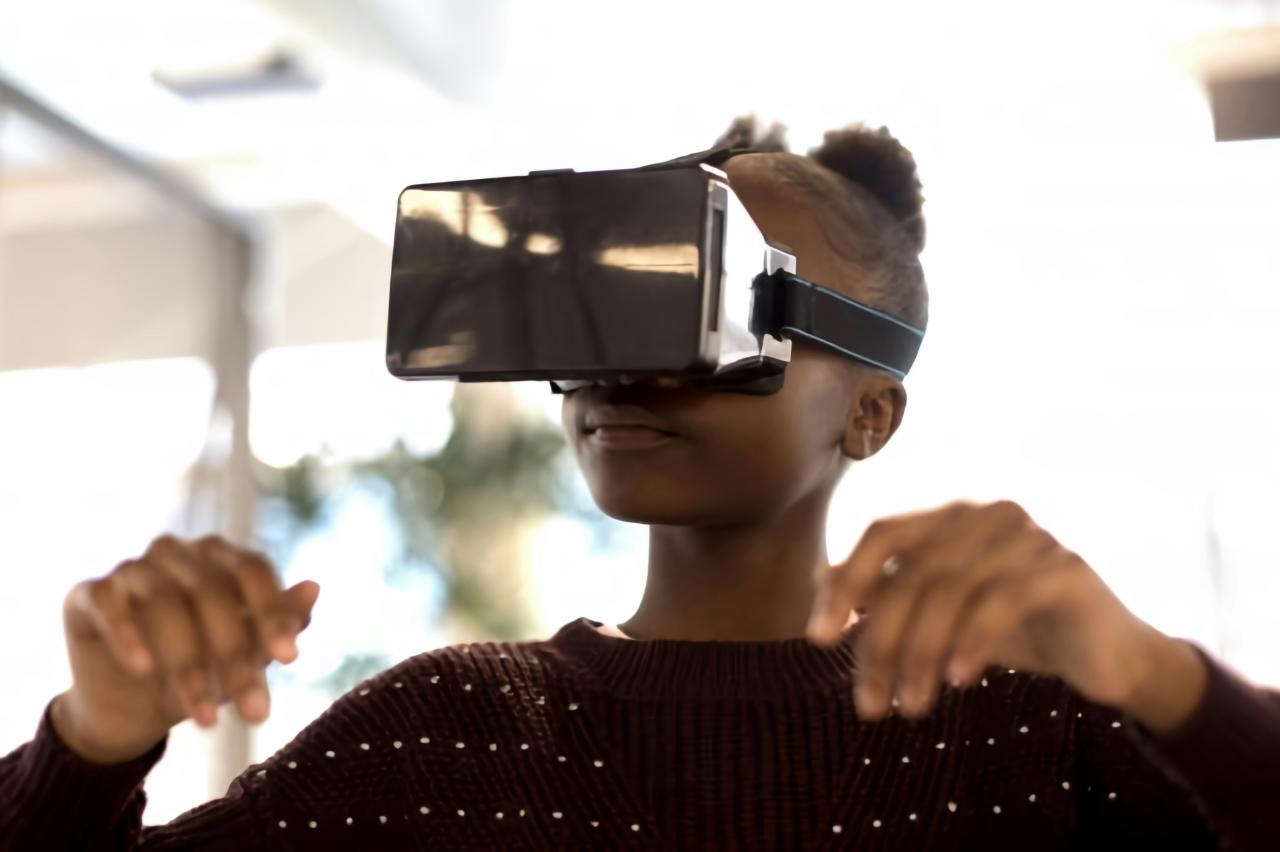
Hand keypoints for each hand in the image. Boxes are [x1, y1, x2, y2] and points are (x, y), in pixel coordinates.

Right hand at [54, 534, 318, 763]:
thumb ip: (280, 622)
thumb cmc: (205, 669)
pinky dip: (126, 635)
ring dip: (186, 664)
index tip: (290, 659)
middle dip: (234, 657)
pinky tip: (142, 670)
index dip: (272, 613)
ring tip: (202, 716)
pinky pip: (108, 603)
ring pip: (164, 604)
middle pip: (211, 593)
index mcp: (221, 557)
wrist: (134, 708)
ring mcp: (131, 569)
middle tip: (253, 711)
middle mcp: (177, 552)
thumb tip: (314, 587)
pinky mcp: (88, 593)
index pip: (252, 571)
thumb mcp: (249, 654)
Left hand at [807, 499, 1160, 721]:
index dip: (844, 582)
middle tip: (869, 704)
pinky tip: (956, 681)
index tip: (818, 639)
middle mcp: (986, 514)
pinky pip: (1001, 601)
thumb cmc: (1012, 630)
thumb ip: (887, 591)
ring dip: (920, 656)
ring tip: (909, 708)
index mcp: (951, 516)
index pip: (881, 534)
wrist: (1105, 657)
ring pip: (950, 591)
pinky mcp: (1065, 567)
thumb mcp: (940, 614)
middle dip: (881, 643)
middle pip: (911, 572)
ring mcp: (1029, 535)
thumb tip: (822, 580)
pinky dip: (971, 643)